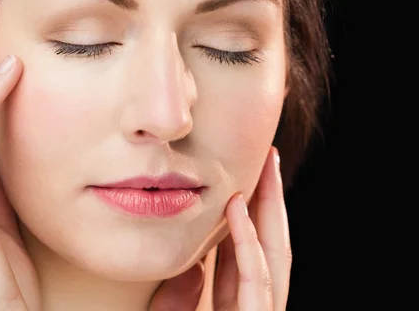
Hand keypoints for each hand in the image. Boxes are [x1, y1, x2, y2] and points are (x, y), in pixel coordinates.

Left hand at [150, 147, 291, 309]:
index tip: (243, 180)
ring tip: (267, 167)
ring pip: (274, 254)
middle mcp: (257, 305)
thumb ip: (181, 298)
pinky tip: (238, 205)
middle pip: (270, 245)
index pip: (249, 253)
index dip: (251, 214)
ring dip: (269, 208)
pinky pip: (255, 277)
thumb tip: (194, 266)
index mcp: (239, 306)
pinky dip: (247, 240)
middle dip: (271, 201)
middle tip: (269, 158)